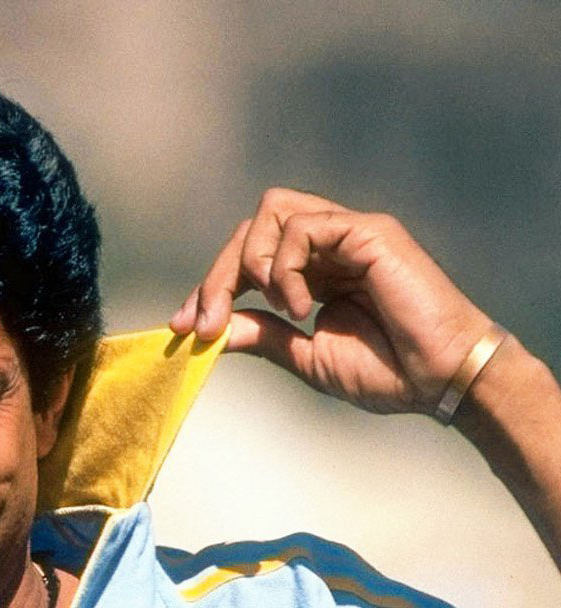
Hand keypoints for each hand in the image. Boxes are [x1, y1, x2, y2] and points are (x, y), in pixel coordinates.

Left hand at [170, 188, 493, 415]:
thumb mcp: (306, 356)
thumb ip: (264, 336)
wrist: (439, 380)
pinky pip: (303, 227)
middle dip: (217, 277)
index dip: (210, 287)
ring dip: (252, 263)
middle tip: (204, 324)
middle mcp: (328, 246)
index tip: (184, 327)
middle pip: (250, 229)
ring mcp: (348, 233)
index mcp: (313, 273)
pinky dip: (287, 267)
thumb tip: (216, 328)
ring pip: (271, 211)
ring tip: (276, 309)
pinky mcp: (368, 231)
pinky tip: (303, 306)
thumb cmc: (388, 372)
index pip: (246, 258)